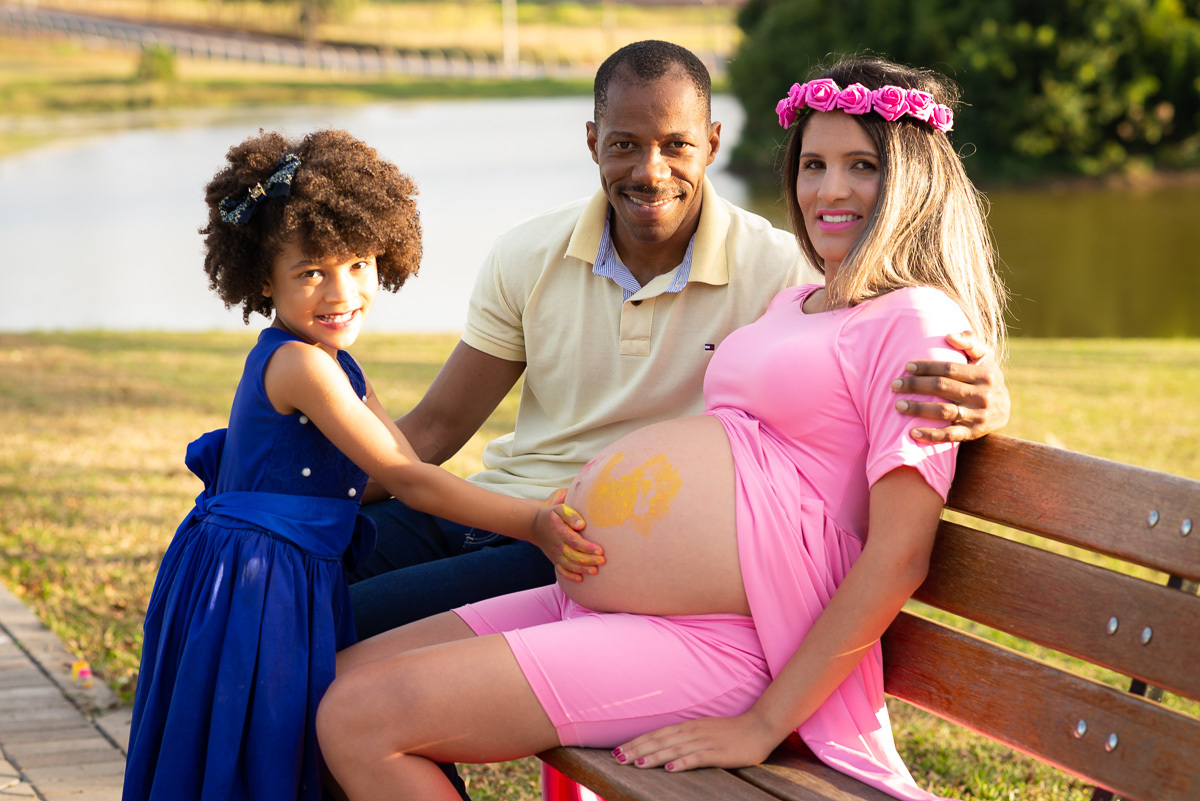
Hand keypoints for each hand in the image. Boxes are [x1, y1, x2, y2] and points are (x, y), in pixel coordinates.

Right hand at [536, 489, 602, 581]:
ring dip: (582, 569)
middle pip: (574, 556)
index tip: (600, 550)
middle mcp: (558, 545)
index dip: (588, 548)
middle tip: (602, 561)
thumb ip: (571, 515)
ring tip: (595, 571)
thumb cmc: (553, 515)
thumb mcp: (560, 509)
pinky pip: (561, 570)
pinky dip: (569, 576)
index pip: (576, 542)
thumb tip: (582, 525)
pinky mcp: (554, 559)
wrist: (535, 525)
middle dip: (588, 560)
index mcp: (561, 532)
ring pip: (569, 565)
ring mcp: (556, 554)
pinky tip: (580, 579)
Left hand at [611, 713, 780, 772]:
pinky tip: (670, 769)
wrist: (759, 727)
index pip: (656, 734)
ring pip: (674, 749)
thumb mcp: (703, 730)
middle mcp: (692, 731)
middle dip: (637, 750)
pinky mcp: (718, 753)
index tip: (617, 750)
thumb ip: (685, 737)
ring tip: (636, 763)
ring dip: (653, 756)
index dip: (636, 742)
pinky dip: (682, 763)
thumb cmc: (731, 732)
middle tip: (617, 758)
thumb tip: (664, 747)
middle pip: (660, 741)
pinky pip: (697, 758)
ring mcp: (705, 741)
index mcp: (688, 726)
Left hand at [891, 330, 1009, 442]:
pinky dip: (931, 435)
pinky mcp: (973, 433)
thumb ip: (970, 342)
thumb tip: (949, 336)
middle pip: (942, 388)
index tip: (906, 367)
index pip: (949, 368)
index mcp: (985, 374)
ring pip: (943, 411)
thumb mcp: (985, 358)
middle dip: (915, 385)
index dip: (927, 367)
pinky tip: (912, 433)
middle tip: (894, 384)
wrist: (1004, 410)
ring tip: (898, 405)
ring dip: (918, 409)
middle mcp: (983, 395)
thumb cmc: (986, 378)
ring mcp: (978, 416)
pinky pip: (950, 435)